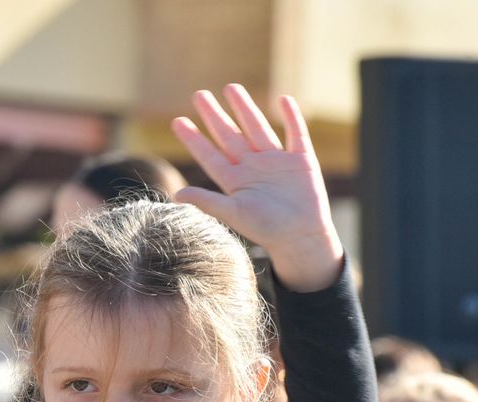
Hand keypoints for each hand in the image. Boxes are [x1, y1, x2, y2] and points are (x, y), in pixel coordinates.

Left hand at [171, 84, 342, 290]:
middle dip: (214, 115)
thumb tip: (176, 194)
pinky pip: (296, 134)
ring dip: (245, 108)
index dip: (193, 139)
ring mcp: (276, 162)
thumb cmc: (267, 229)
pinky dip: (291, 117)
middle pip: (230, 135)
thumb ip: (207, 201)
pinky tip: (283, 100)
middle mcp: (252, 167)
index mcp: (235, 181)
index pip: (209, 155)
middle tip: (198, 95)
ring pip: (257, 128)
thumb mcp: (233, 214)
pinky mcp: (301, 161)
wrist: (301, 237)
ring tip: (231, 88)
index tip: (177, 122)